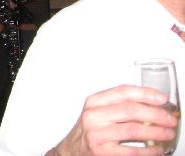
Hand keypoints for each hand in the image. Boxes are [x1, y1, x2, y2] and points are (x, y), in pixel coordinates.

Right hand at [47, 85, 176, 155]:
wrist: (72, 150)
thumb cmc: (91, 130)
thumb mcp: (98, 111)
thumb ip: (118, 104)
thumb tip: (151, 102)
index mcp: (94, 102)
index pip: (123, 92)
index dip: (146, 93)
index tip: (162, 98)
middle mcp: (94, 116)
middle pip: (131, 109)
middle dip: (156, 114)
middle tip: (170, 119)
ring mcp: (97, 134)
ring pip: (134, 129)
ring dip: (156, 131)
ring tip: (168, 133)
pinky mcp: (103, 152)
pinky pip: (132, 151)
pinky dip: (149, 151)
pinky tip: (158, 149)